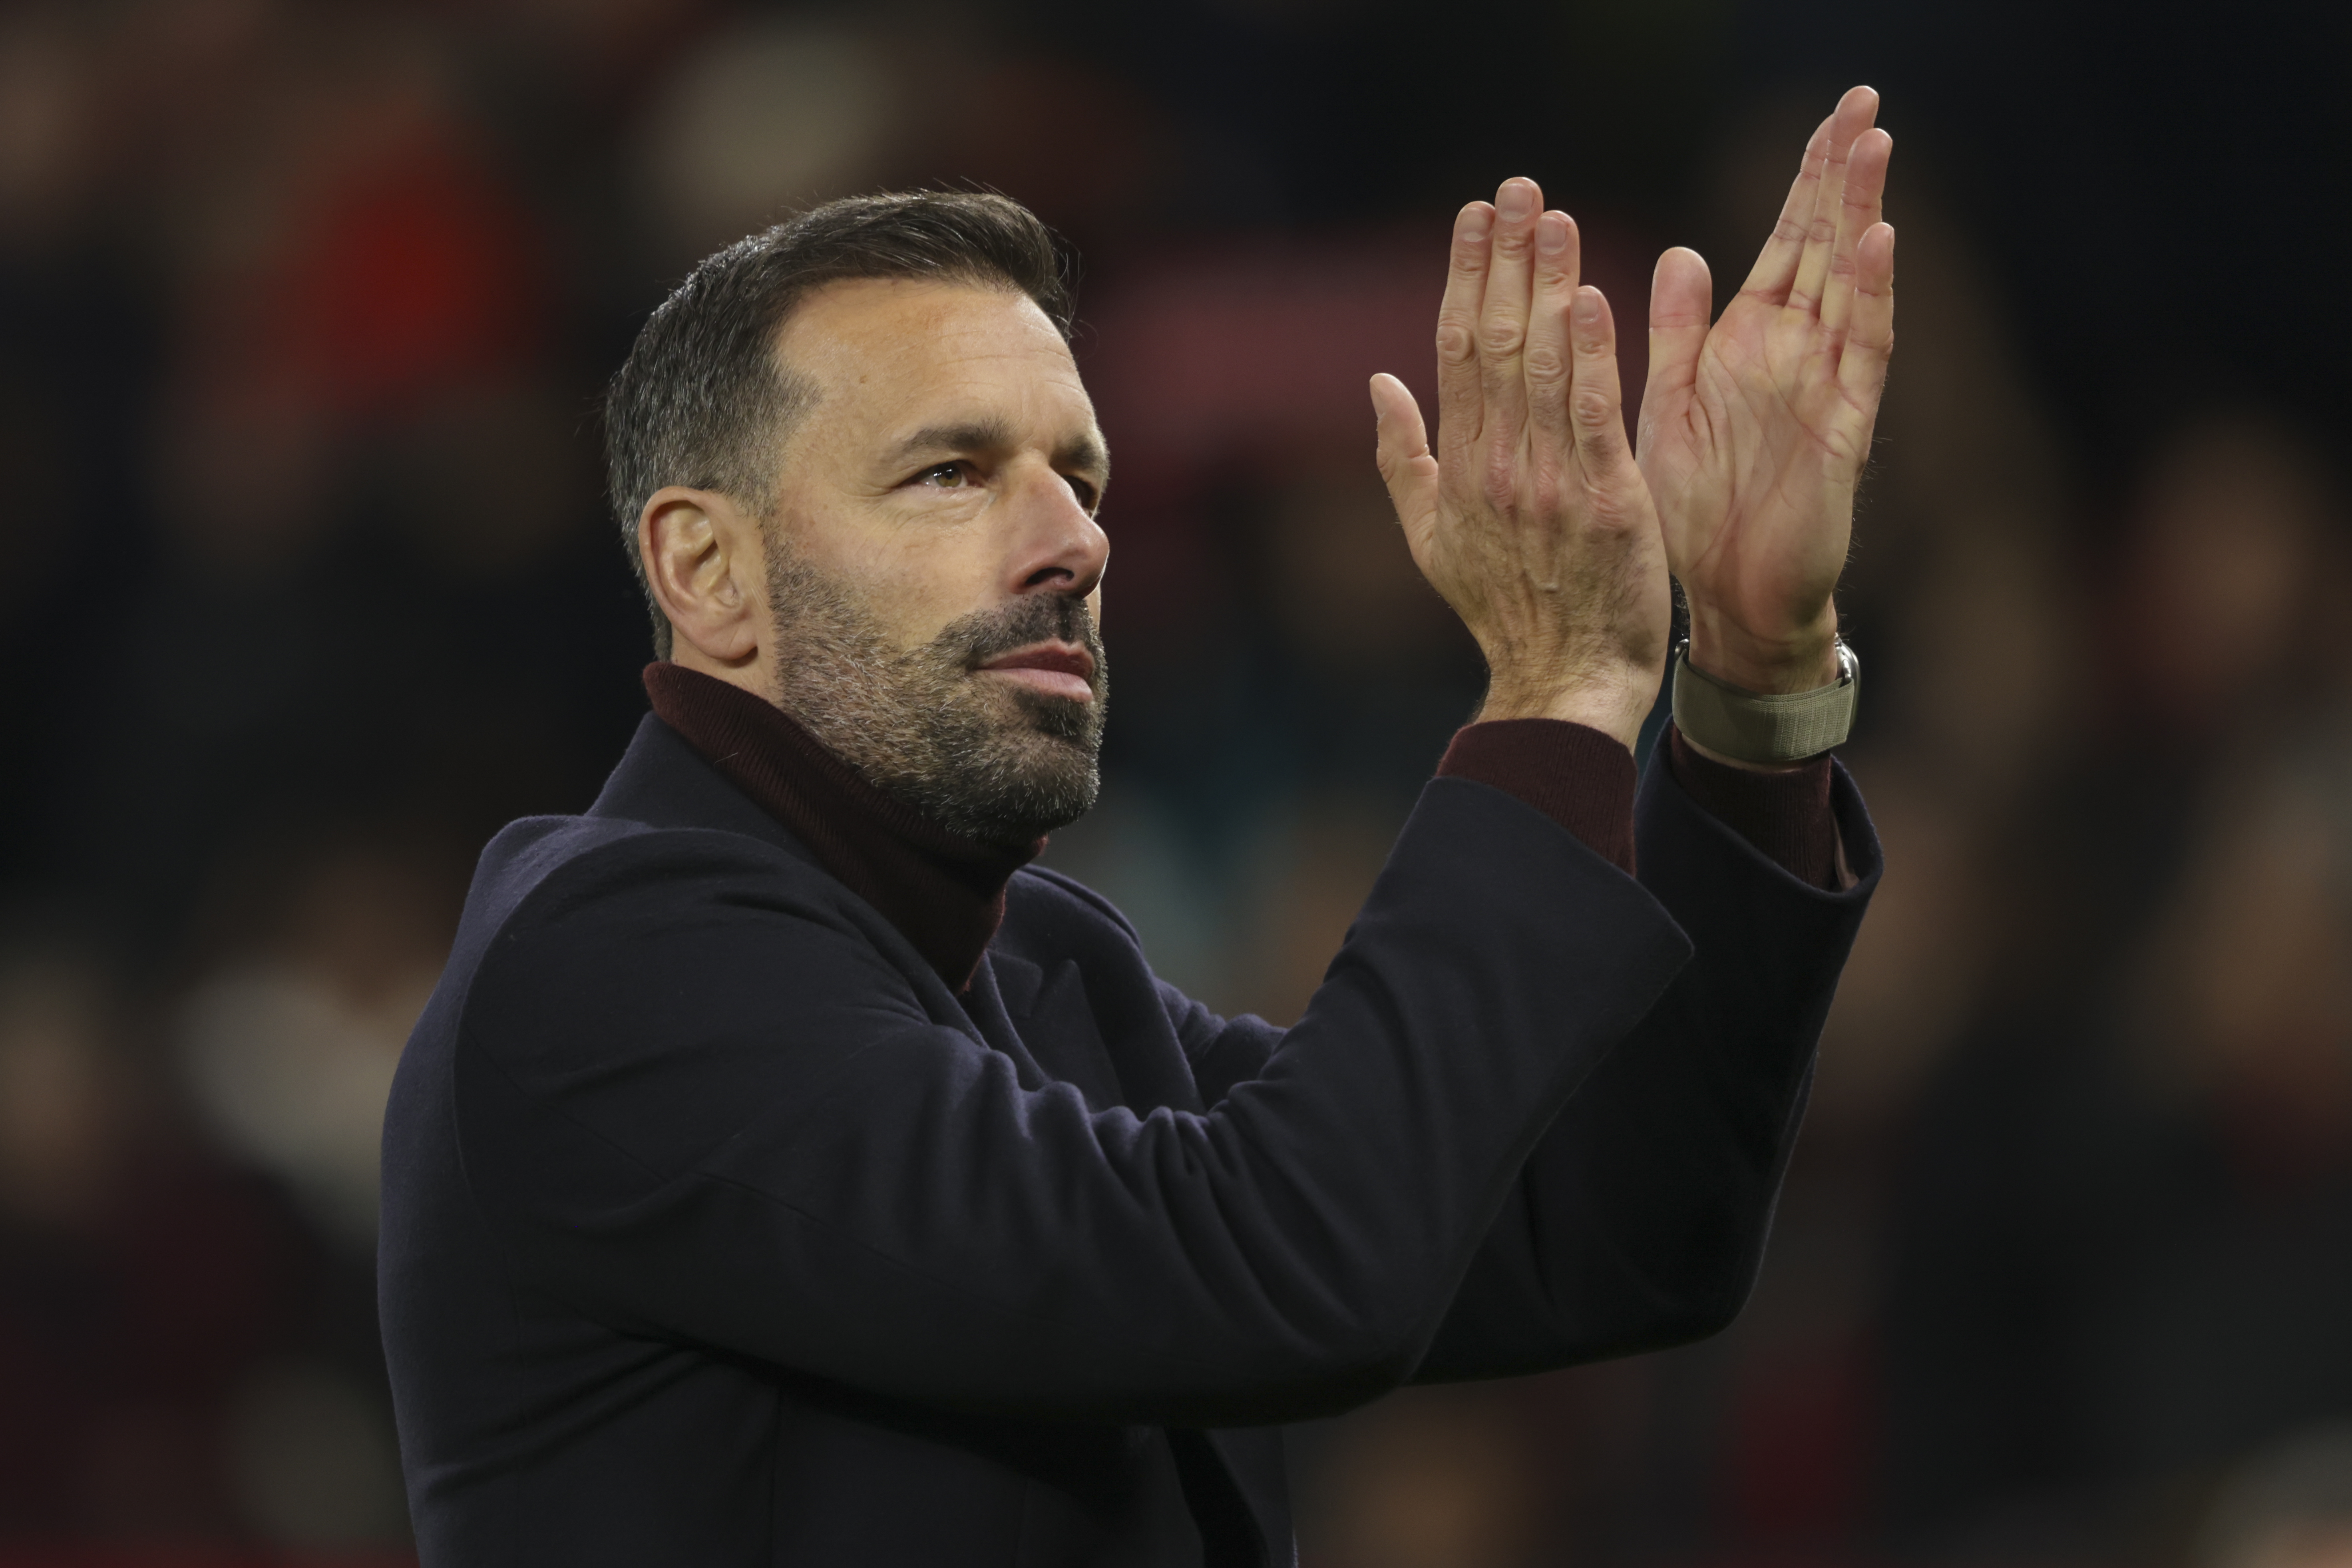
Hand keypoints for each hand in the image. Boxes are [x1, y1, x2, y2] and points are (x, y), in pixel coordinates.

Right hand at [1372, 178, 1671, 752]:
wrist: (1561, 684)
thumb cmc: (1504, 611)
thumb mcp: (1432, 539)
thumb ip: (1402, 458)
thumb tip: (1378, 381)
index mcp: (1457, 469)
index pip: (1458, 351)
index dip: (1466, 276)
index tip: (1475, 215)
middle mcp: (1496, 467)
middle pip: (1497, 342)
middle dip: (1505, 259)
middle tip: (1517, 188)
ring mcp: (1549, 484)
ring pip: (1545, 365)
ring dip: (1549, 284)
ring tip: (1553, 216)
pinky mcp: (1606, 503)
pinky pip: (1595, 416)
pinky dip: (1593, 356)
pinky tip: (1590, 297)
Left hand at [1638, 85, 1895, 693]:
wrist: (1727, 598)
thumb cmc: (1697, 508)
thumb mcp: (1671, 405)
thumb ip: (1679, 332)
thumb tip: (1683, 253)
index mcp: (1746, 341)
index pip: (1784, 242)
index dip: (1806, 179)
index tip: (1829, 113)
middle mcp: (1794, 353)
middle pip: (1825, 245)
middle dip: (1842, 174)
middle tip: (1865, 99)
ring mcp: (1825, 387)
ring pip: (1851, 284)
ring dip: (1862, 216)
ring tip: (1873, 147)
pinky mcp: (1843, 429)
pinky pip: (1861, 355)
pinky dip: (1871, 299)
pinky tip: (1878, 246)